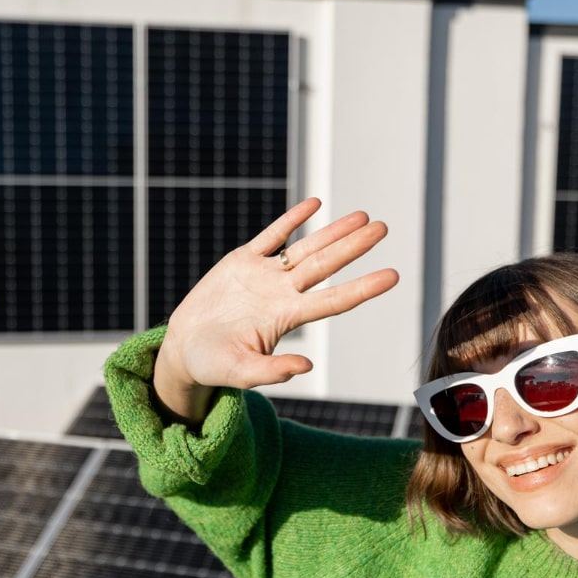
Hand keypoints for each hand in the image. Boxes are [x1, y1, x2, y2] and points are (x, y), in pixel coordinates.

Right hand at [153, 198, 398, 422]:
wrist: (184, 349)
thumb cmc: (214, 365)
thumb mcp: (241, 373)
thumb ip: (273, 370)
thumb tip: (307, 365)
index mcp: (286, 318)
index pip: (334, 300)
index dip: (363, 288)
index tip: (393, 276)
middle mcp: (282, 294)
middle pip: (326, 266)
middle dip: (354, 246)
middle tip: (384, 228)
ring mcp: (263, 276)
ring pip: (305, 248)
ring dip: (333, 232)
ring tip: (362, 217)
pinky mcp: (241, 262)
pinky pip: (271, 236)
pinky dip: (291, 220)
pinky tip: (314, 204)